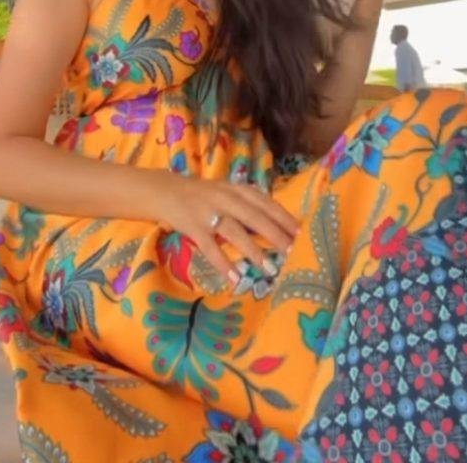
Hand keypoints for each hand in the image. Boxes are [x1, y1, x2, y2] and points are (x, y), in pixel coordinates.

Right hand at [154, 171, 298, 286]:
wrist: (166, 191)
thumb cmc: (204, 195)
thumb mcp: (227, 192)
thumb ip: (248, 204)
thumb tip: (279, 225)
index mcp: (235, 189)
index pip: (264, 202)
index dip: (283, 217)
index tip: (301, 232)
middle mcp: (224, 198)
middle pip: (254, 216)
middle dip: (275, 234)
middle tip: (292, 251)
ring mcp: (207, 212)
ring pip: (234, 231)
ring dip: (253, 250)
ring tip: (269, 268)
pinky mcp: (192, 227)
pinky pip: (209, 247)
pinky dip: (222, 262)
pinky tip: (234, 278)